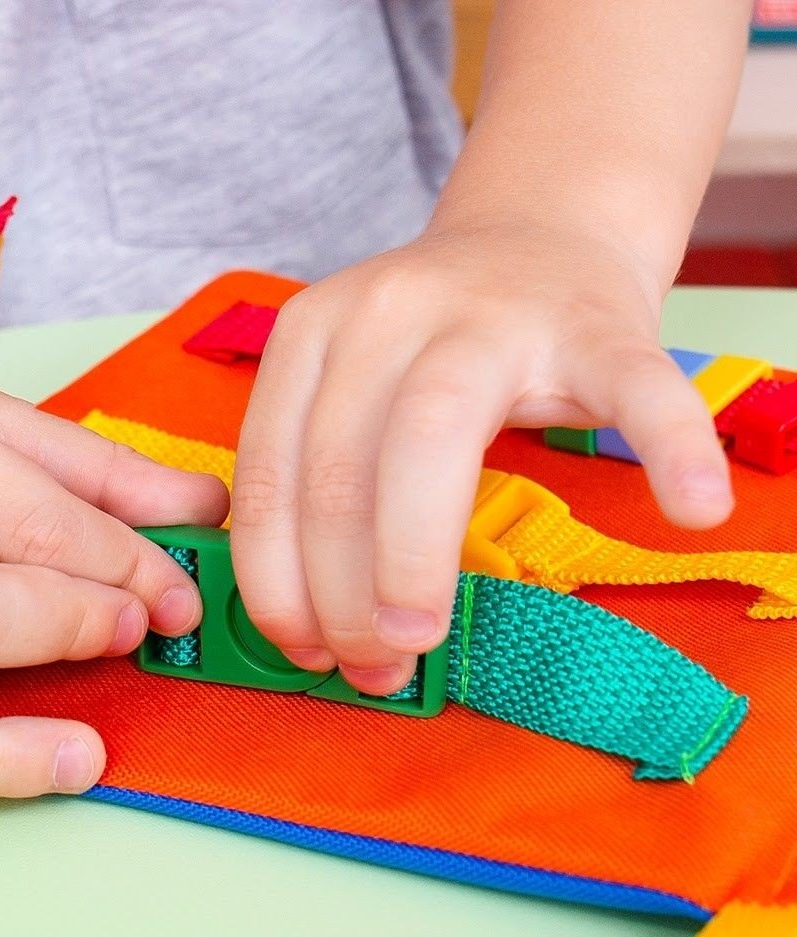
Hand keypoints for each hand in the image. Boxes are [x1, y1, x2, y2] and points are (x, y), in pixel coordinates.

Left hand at [231, 220, 732, 695]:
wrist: (537, 237)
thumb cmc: (431, 349)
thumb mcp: (345, 387)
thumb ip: (314, 481)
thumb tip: (304, 630)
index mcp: (311, 335)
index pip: (273, 475)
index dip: (276, 580)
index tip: (304, 650)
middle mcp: (386, 311)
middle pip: (344, 470)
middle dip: (343, 595)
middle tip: (371, 669)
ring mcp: (493, 313)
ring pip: (434, 438)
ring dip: (415, 560)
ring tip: (420, 642)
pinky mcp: (597, 326)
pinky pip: (634, 389)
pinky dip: (668, 448)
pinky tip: (691, 507)